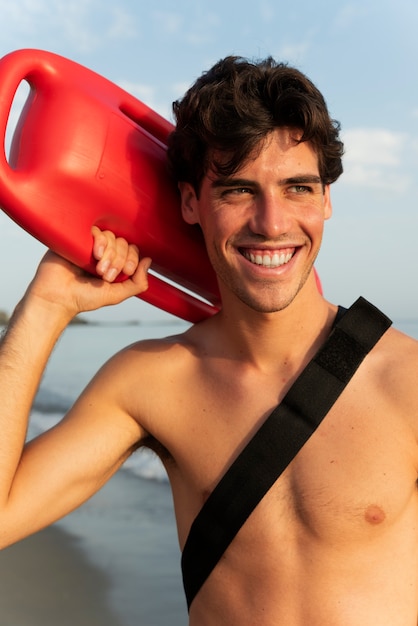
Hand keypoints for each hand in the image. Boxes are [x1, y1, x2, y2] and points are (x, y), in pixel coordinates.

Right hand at [24, 228, 151, 320]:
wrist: (57, 297)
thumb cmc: (84, 297)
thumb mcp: (117, 294)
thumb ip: (137, 283)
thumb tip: (149, 261)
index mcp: (114, 263)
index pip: (132, 251)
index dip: (132, 260)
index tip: (124, 273)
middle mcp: (103, 252)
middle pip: (123, 243)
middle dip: (119, 261)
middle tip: (106, 276)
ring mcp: (90, 244)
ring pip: (112, 237)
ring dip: (110, 254)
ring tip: (98, 269)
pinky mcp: (78, 238)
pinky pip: (97, 231)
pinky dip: (100, 242)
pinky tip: (95, 254)